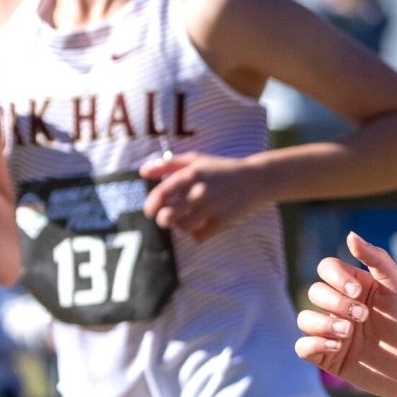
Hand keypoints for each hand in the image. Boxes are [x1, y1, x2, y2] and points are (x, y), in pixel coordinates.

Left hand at [138, 151, 264, 240]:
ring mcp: (213, 207)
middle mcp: (200, 191)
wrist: (253, 180)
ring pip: (184, 228)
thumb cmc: (219, 169)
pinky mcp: (224, 221)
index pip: (162, 193)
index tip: (150, 211)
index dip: (151, 205)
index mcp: (191, 174)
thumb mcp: (195, 160)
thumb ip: (168, 164)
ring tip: (184, 222)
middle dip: (163, 220)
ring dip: (180, 227)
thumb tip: (143, 173)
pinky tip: (199, 227)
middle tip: (165, 219)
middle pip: (169, 215)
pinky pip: (200, 236)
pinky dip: (196, 235)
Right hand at [295, 231, 396, 396]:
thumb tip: (350, 234)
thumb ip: (377, 259)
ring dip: (322, 323)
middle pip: (315, 292)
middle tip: (363, 317)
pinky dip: (313, 344)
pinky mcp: (331, 358)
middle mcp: (342, 307)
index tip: (359, 292)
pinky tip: (337, 346)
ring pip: (304, 319)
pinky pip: (303, 347)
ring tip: (347, 333)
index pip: (327, 269)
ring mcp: (335, 333)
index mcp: (356, 287)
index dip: (336, 277)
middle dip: (336, 302)